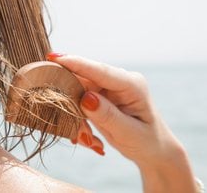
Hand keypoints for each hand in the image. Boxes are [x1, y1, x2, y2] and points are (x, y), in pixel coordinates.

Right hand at [47, 53, 197, 191]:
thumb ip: (108, 115)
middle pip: (84, 78)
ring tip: (86, 138)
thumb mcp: (129, 133)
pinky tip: (87, 135)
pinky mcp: (100, 95)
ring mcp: (108, 87)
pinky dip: (78, 117)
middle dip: (71, 99)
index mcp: (131, 84)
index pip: (100, 71)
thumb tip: (86, 97)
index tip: (53, 57)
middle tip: (73, 127)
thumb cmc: (146, 141)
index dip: (76, 63)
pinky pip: (80, 99)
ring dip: (75, 113)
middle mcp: (119, 81)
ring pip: (78, 90)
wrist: (152, 148)